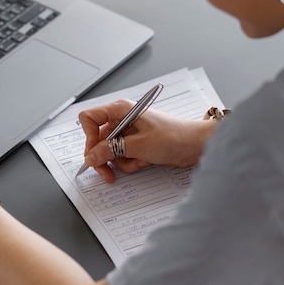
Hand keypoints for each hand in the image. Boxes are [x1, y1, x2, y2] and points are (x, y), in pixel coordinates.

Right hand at [78, 99, 216, 181]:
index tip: (95, 153)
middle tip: (107, 174)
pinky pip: (122, 157)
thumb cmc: (173, 136)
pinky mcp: (136, 144)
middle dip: (103, 158)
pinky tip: (144, 162)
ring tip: (138, 161)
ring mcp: (128, 133)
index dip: (88, 137)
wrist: (195, 145)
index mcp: (120, 110)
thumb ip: (111, 151)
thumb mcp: (138, 146)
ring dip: (120, 162)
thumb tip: (91, 156)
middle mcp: (121, 119)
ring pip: (109, 152)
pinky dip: (130, 163)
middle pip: (97, 140)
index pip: (89, 119)